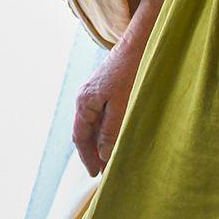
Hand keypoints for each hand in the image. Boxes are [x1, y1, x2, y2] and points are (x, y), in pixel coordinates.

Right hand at [71, 39, 142, 174]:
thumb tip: (102, 154)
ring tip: (109, 158)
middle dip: (92, 153)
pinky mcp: (104, 88)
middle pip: (84, 132)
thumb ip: (110, 131)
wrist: (138, 44)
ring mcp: (93, 92)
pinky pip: (100, 115)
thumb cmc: (130, 73)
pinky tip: (114, 136)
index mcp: (84, 103)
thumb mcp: (122, 106)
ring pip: (92, 124)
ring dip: (99, 142)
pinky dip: (105, 130)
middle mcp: (84, 98)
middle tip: (103, 171)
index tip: (95, 174)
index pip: (80, 137)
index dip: (87, 157)